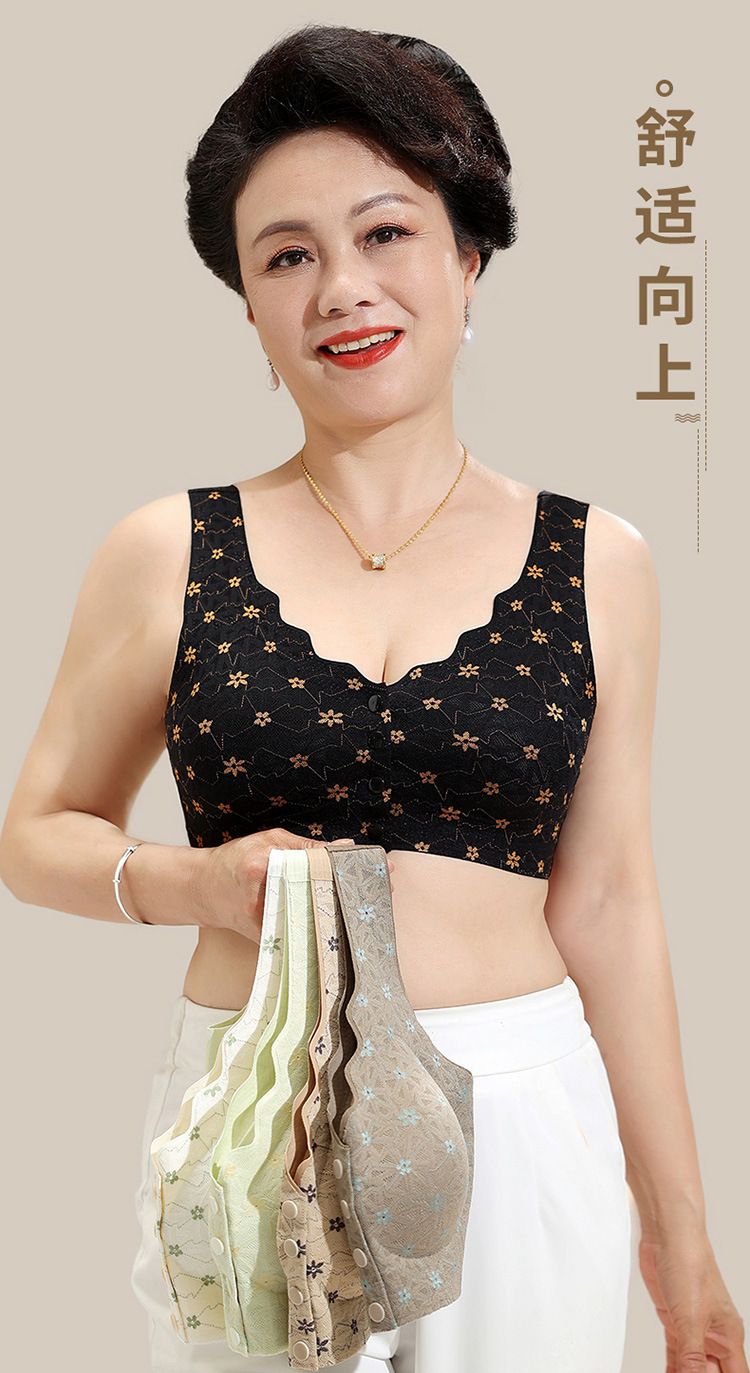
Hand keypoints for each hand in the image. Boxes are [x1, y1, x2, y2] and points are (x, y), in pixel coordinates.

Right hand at [196, 828, 393, 939]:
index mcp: (264, 865)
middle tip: (386, 888)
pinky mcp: (269, 940)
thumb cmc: (233, 860)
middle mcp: (265, 896)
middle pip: (322, 896)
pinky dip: (325, 929)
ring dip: (344, 913)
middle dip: (355, 892)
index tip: (382, 868)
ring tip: (371, 906)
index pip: (318, 865)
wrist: (199, 889)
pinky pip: (303, 934)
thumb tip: (346, 847)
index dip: (352, 867)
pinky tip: (346, 926)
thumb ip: (307, 846)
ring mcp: (266, 922)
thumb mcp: (269, 840)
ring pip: (316, 919)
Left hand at [638, 1228, 746, 1371]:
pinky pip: (676, 1355)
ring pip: (694, 1367)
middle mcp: (714, 1334)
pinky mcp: (674, 1321)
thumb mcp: (690, 1318)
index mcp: (728, 1336)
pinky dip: (672, 1368)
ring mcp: (694, 1328)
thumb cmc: (688, 1263)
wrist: (667, 1235)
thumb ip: (692, 1356)